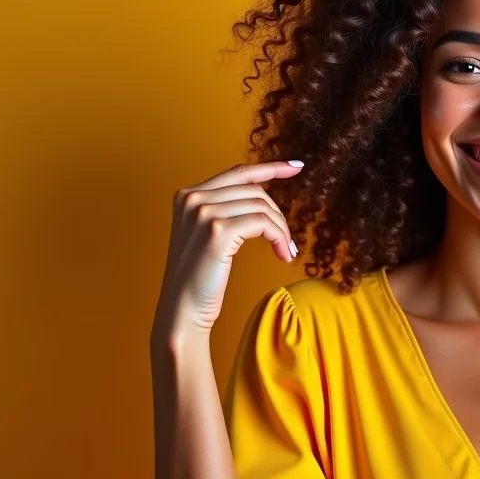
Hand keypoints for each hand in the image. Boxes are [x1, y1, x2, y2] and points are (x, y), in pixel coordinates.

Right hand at [152, 160, 303, 340]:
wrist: (182, 311)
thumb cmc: (199, 280)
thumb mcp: (209, 237)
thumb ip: (226, 211)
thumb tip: (264, 199)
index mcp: (187, 195)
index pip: (238, 173)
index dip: (270, 168)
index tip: (297, 167)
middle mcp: (193, 198)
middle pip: (255, 191)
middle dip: (277, 215)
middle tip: (287, 242)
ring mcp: (203, 212)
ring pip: (263, 207)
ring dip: (281, 230)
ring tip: (285, 251)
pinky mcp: (218, 231)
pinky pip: (264, 223)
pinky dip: (279, 237)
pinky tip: (283, 255)